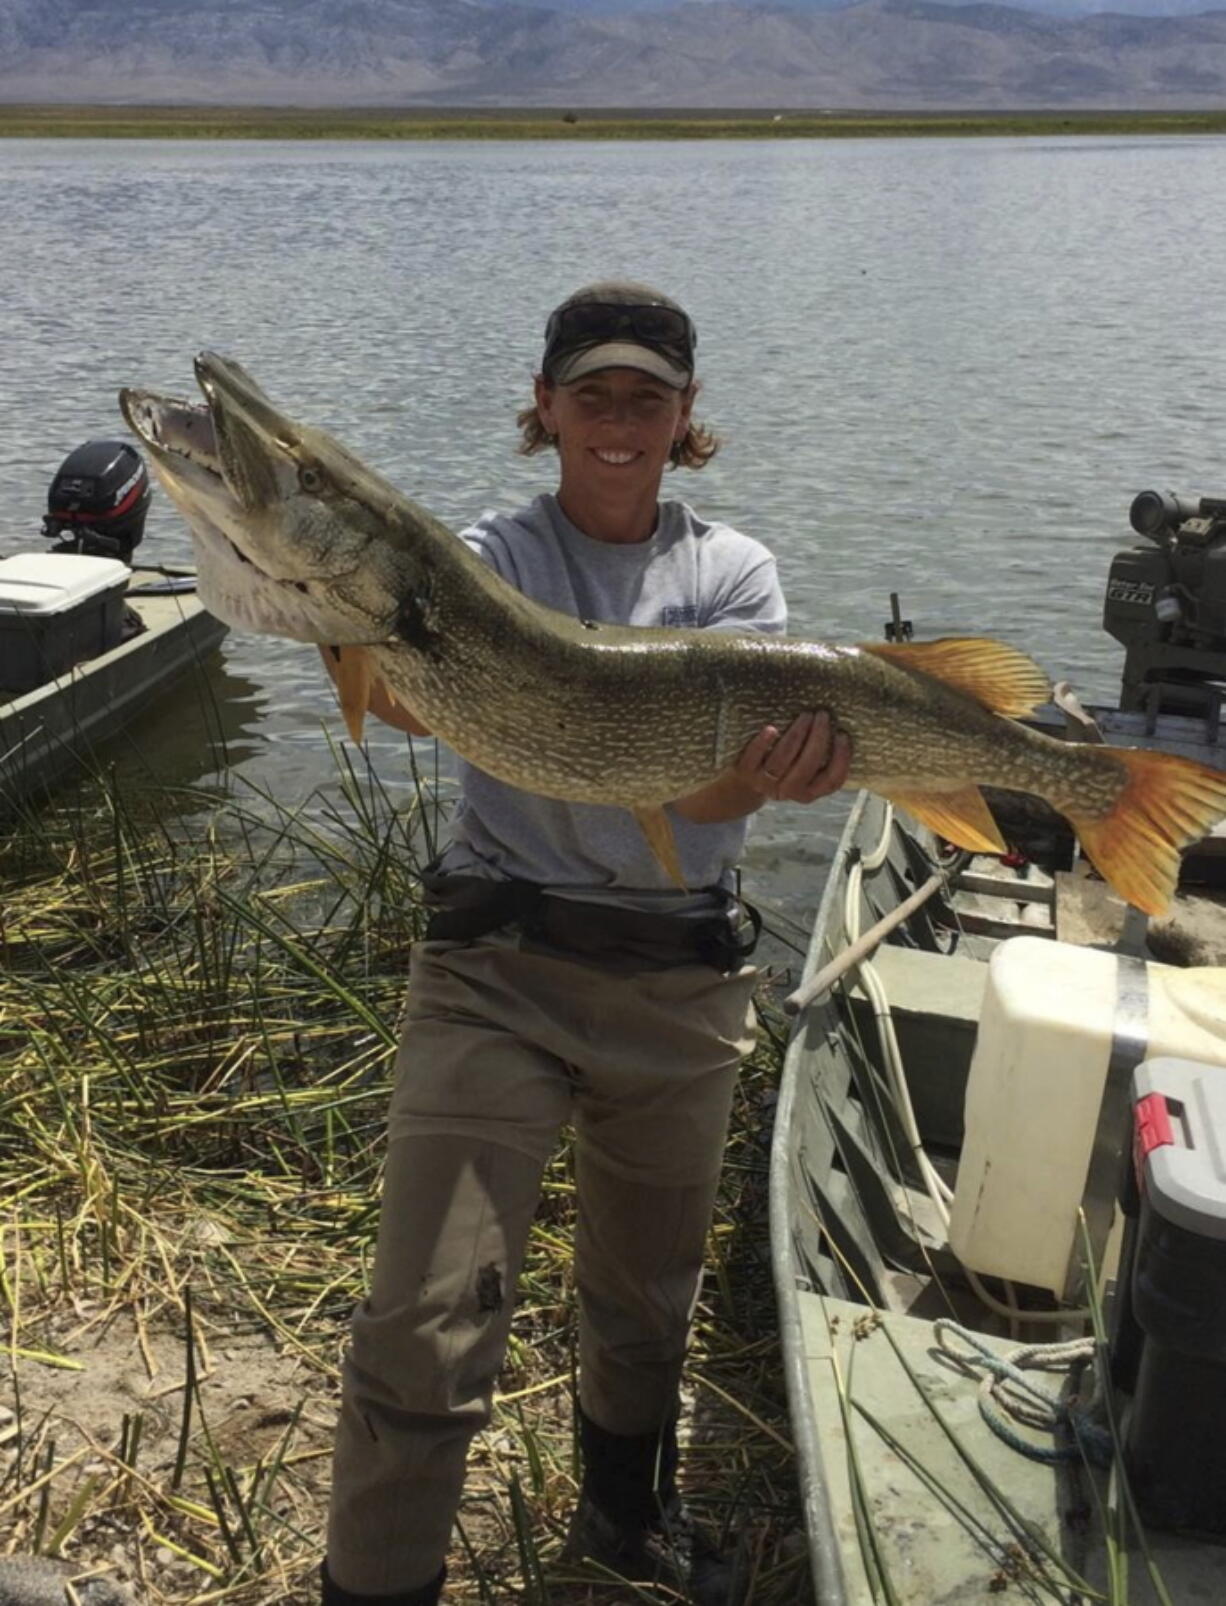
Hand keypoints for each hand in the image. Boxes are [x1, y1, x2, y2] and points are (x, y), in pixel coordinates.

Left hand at [735, 711, 850, 803]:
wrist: (744, 784)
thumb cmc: (784, 768)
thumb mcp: (804, 769)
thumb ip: (820, 756)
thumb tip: (841, 724)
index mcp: (809, 792)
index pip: (832, 781)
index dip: (841, 759)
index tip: (843, 735)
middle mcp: (788, 791)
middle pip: (806, 767)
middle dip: (818, 739)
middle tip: (823, 715)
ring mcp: (765, 782)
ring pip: (783, 760)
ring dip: (797, 735)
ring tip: (806, 715)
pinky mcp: (745, 771)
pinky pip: (754, 757)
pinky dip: (763, 743)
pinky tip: (772, 728)